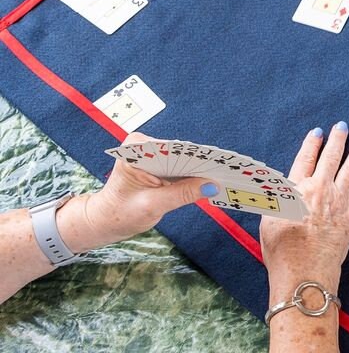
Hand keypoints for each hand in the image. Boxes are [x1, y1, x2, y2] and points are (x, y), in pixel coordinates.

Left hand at [81, 132, 218, 245]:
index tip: (218, 165)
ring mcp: (152, 153)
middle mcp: (143, 145)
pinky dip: (193, 175)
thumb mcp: (153, 206)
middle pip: (180, 152)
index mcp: (135, 149)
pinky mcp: (159, 163)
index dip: (196, 158)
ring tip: (221, 178)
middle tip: (225, 173)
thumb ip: (182, 194)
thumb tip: (212, 185)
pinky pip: (181, 166)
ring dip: (199, 170)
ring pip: (183, 159)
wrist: (105, 221)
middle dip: (201, 164)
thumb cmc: (120, 214)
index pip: (173, 149)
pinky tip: (209, 182)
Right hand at [260, 123, 348, 296]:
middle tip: (343, 126)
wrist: (304, 271)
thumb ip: (276, 196)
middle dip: (337, 140)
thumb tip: (278, 183)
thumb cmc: (281, 250)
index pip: (305, 158)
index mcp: (296, 188)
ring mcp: (338, 200)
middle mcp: (319, 188)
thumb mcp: (268, 218)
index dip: (313, 143)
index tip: (318, 132)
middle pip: (330, 157)